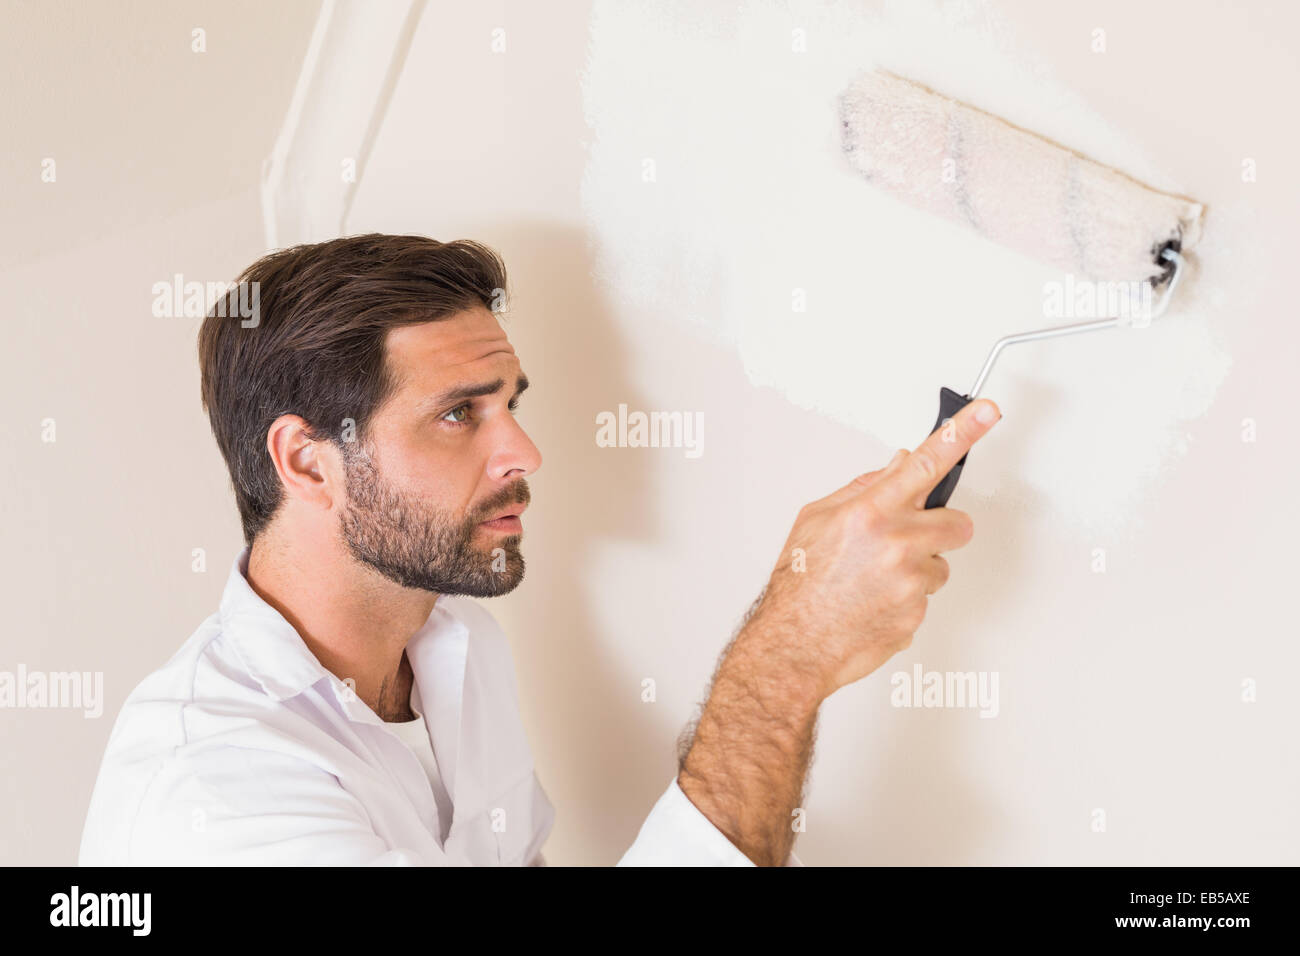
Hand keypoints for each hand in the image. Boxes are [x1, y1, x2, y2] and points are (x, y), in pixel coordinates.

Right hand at [749, 398, 1000, 700]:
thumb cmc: (799, 585)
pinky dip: (905, 598)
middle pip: (956, 523)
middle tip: (904, 542)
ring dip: (919, 567)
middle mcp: (896, 543)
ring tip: (875, 579)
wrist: (795, 645)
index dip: (962, 433)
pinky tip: (874, 602)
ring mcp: (910, 581)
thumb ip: (863, 489)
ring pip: (940, 564)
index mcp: (870, 512)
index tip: (988, 412)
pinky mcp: (917, 613)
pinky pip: (926, 596)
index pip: (925, 463)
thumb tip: (900, 466)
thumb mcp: (816, 519)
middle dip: (937, 529)